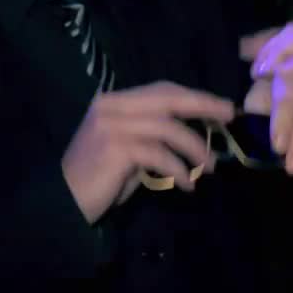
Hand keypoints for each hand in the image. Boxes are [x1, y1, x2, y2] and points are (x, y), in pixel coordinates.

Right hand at [61, 82, 234, 223]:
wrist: (62, 202)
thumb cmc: (100, 178)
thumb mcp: (132, 150)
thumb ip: (156, 136)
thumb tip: (198, 133)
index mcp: (115, 102)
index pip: (162, 89)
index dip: (195, 96)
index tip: (223, 106)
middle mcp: (112, 107)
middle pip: (168, 98)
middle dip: (204, 105)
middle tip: (230, 117)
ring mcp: (112, 126)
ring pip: (168, 128)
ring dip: (196, 148)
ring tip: (211, 167)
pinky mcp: (114, 149)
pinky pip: (159, 155)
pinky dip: (179, 170)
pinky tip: (188, 184)